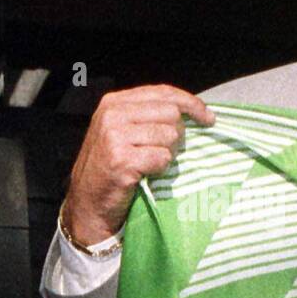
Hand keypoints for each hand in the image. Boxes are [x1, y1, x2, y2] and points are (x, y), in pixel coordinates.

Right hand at [61, 85, 212, 244]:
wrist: (88, 204)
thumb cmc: (111, 168)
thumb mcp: (122, 131)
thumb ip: (148, 115)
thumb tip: (190, 110)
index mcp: (114, 102)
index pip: (163, 93)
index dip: (191, 103)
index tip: (208, 118)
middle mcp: (112, 114)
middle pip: (170, 113)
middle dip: (178, 135)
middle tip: (166, 152)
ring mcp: (115, 136)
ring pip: (169, 135)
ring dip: (168, 154)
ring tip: (150, 164)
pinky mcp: (122, 159)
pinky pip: (162, 158)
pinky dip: (160, 169)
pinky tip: (146, 174)